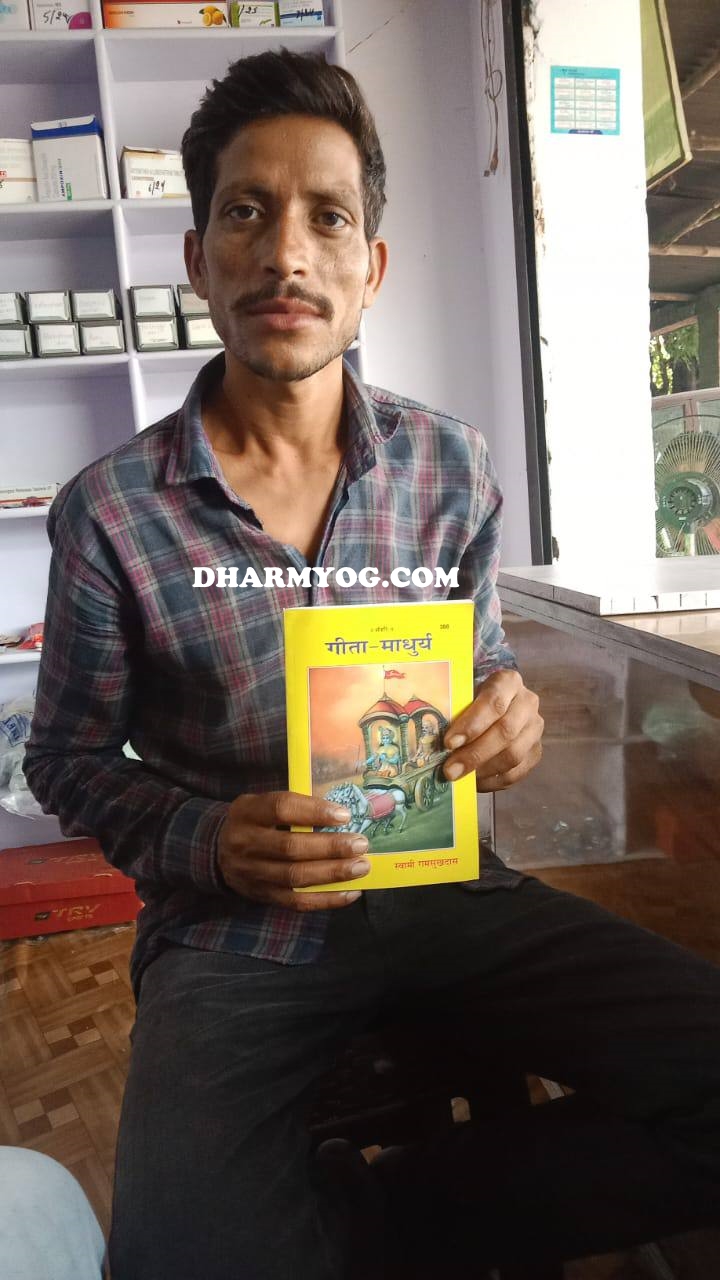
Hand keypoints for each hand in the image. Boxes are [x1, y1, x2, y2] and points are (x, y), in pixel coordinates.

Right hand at [217, 791, 369, 911]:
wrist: (219, 852)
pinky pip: (296, 902)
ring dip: (333, 873)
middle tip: (360, 844)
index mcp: (246, 812)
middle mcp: (244, 843)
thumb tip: (342, 814)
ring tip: (361, 867)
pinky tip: (350, 892)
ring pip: (295, 877)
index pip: (280, 808)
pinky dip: (326, 899)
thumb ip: (294, 807)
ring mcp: (251, 873)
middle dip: (330, 847)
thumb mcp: (262, 804)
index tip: (344, 815)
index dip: (314, 811)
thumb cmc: (255, 822)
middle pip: (290, 847)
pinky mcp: (261, 896)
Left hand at [442, 669, 542, 791]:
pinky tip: (474, 783)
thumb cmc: (472, 700)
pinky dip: (494, 781)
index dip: (471, 724)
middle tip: (449, 771)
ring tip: (459, 778)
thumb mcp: (464, 695)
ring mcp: (535, 728)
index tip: (448, 743)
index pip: (493, 702)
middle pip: (505, 731)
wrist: (497, 706)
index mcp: (509, 681)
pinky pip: (517, 772)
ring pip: (513, 755)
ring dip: (483, 770)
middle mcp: (528, 702)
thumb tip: (430, 737)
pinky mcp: (536, 751)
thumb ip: (454, 710)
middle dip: (474, 754)